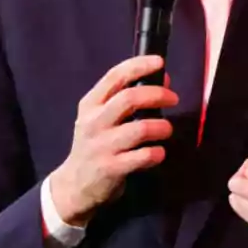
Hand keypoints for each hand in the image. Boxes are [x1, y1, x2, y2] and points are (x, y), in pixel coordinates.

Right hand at [49, 55, 177, 226]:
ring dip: (161, 127)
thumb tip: (163, 81)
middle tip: (173, 98)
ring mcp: (101, 146)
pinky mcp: (111, 168)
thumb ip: (124, 99)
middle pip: (130, 98)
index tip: (159, 62)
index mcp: (90, 104)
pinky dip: (156, 153)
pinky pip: (142, 156)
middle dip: (157, 94)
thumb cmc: (95, 144)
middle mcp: (93, 122)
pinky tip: (158, 153)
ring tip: (166, 130)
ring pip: (140, 128)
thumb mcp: (99, 118)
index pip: (114, 76)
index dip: (139, 66)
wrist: (75, 185)